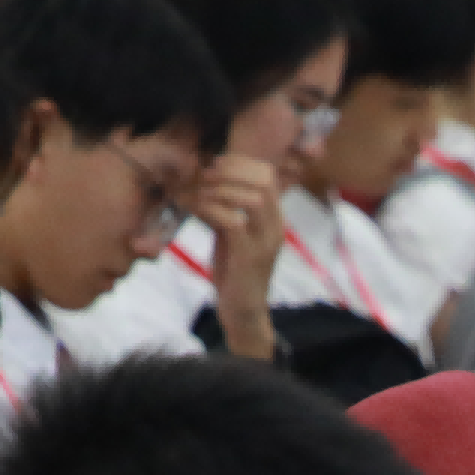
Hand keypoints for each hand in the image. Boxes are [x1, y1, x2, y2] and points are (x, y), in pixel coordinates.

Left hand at [193, 153, 288, 361]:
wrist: (242, 311)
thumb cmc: (235, 272)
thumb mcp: (232, 234)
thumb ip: (228, 209)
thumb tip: (208, 181)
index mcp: (274, 219)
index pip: (267, 175)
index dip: (241, 163)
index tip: (215, 163)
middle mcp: (275, 228)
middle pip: (263, 182)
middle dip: (231, 171)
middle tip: (206, 174)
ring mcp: (265, 242)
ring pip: (252, 199)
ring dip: (222, 190)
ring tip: (201, 192)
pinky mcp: (250, 257)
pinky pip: (234, 222)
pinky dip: (213, 211)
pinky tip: (198, 210)